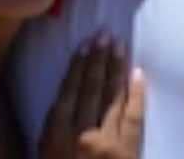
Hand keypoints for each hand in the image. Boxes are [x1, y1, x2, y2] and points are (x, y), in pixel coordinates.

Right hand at [39, 36, 145, 158]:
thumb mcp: (45, 152)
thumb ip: (52, 129)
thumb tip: (63, 100)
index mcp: (56, 133)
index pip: (69, 91)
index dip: (78, 66)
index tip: (85, 45)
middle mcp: (82, 132)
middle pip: (92, 89)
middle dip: (98, 60)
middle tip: (104, 35)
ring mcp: (108, 141)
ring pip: (112, 98)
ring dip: (116, 69)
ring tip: (120, 46)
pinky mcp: (128, 151)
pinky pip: (133, 118)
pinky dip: (137, 94)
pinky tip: (138, 74)